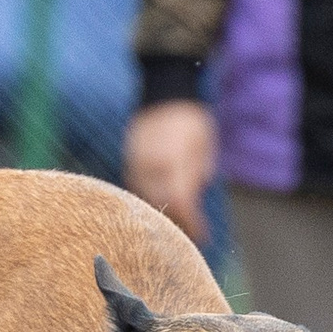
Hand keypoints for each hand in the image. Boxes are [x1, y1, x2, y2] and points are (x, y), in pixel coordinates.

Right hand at [124, 100, 215, 244]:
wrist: (163, 96)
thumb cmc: (191, 122)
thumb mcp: (204, 148)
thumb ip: (198, 176)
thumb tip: (191, 202)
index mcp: (172, 161)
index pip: (180, 202)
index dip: (190, 223)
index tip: (202, 235)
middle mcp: (150, 165)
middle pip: (159, 205)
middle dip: (175, 223)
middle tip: (189, 235)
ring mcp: (135, 164)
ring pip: (143, 200)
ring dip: (159, 215)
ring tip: (174, 226)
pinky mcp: (128, 163)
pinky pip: (135, 190)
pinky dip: (146, 202)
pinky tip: (157, 208)